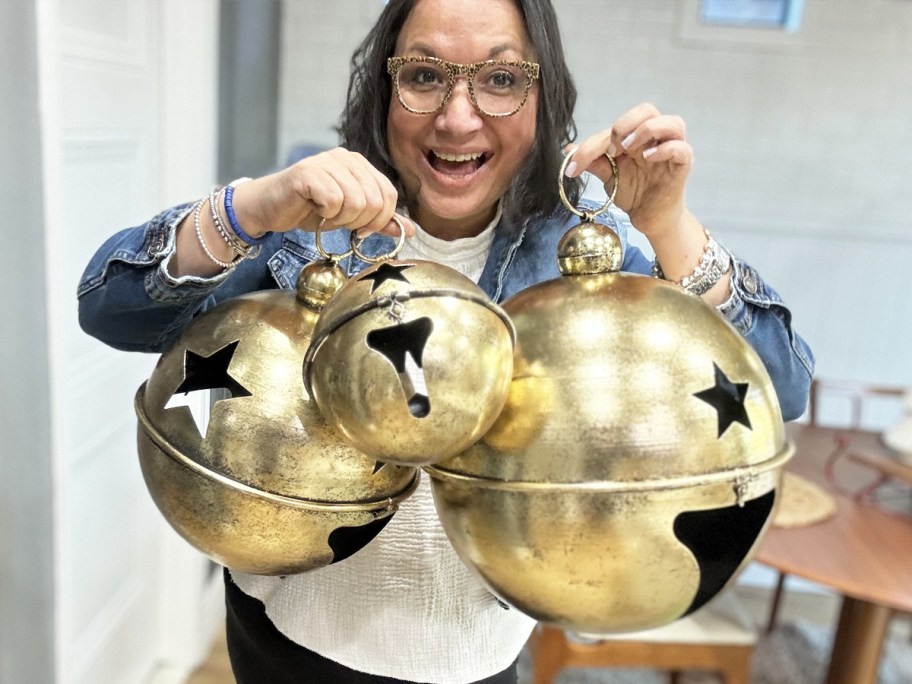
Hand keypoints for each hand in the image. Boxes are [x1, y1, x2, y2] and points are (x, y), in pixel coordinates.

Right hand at [231, 147, 414, 238]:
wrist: (270, 209)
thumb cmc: (309, 210)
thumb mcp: (350, 217)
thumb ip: (379, 221)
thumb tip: (410, 230)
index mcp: (359, 164)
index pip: (389, 193)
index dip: (380, 219)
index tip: (362, 230)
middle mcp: (344, 157)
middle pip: (375, 200)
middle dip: (360, 222)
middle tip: (340, 223)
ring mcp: (325, 162)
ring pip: (356, 202)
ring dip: (340, 220)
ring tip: (325, 216)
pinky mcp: (307, 172)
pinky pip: (334, 201)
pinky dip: (325, 216)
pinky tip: (314, 210)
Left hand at [566, 103, 691, 239]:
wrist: (649, 218)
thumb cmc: (633, 192)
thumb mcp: (609, 175)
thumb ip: (593, 161)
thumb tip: (568, 150)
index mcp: (636, 136)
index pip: (617, 126)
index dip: (592, 143)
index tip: (575, 166)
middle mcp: (655, 139)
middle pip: (648, 110)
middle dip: (625, 124)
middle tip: (612, 149)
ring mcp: (671, 151)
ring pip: (673, 122)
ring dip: (647, 130)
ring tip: (629, 149)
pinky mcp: (682, 166)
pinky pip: (682, 148)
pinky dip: (666, 149)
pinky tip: (649, 158)